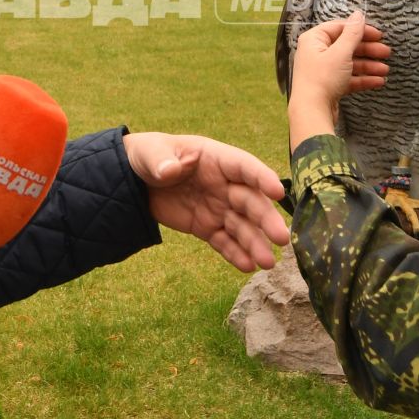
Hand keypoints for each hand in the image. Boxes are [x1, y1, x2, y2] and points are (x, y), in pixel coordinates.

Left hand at [123, 132, 289, 271]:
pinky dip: (235, 254)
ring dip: (256, 243)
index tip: (277, 192)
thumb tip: (168, 170)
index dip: (261, 178)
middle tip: (281, 238)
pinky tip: (247, 266)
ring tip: (267, 263)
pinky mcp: (207, 227)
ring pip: (242, 226)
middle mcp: (225, 185)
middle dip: (266, 220)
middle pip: (250, 202)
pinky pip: (224, 242)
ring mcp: (218, 208)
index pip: (244, 167)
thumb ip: (161, 160)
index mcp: (216, 159)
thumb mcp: (150, 152)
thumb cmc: (150, 156)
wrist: (136, 180)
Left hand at [288, 13, 389, 143]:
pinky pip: (349, 78)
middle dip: (368, 50)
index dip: (360, 30)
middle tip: (387, 52)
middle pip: (347, 46)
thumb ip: (352, 33)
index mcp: (314, 40)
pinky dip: (363, 79)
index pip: (340, 28)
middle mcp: (317, 53)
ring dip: (369, 66)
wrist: (313, 111)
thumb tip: (358, 14)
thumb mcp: (341, 52)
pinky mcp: (330, 86)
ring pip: (350, 63)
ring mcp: (324, 70)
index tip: (379, 34)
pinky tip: (379, 81)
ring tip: (385, 70)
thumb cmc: (323, 78)